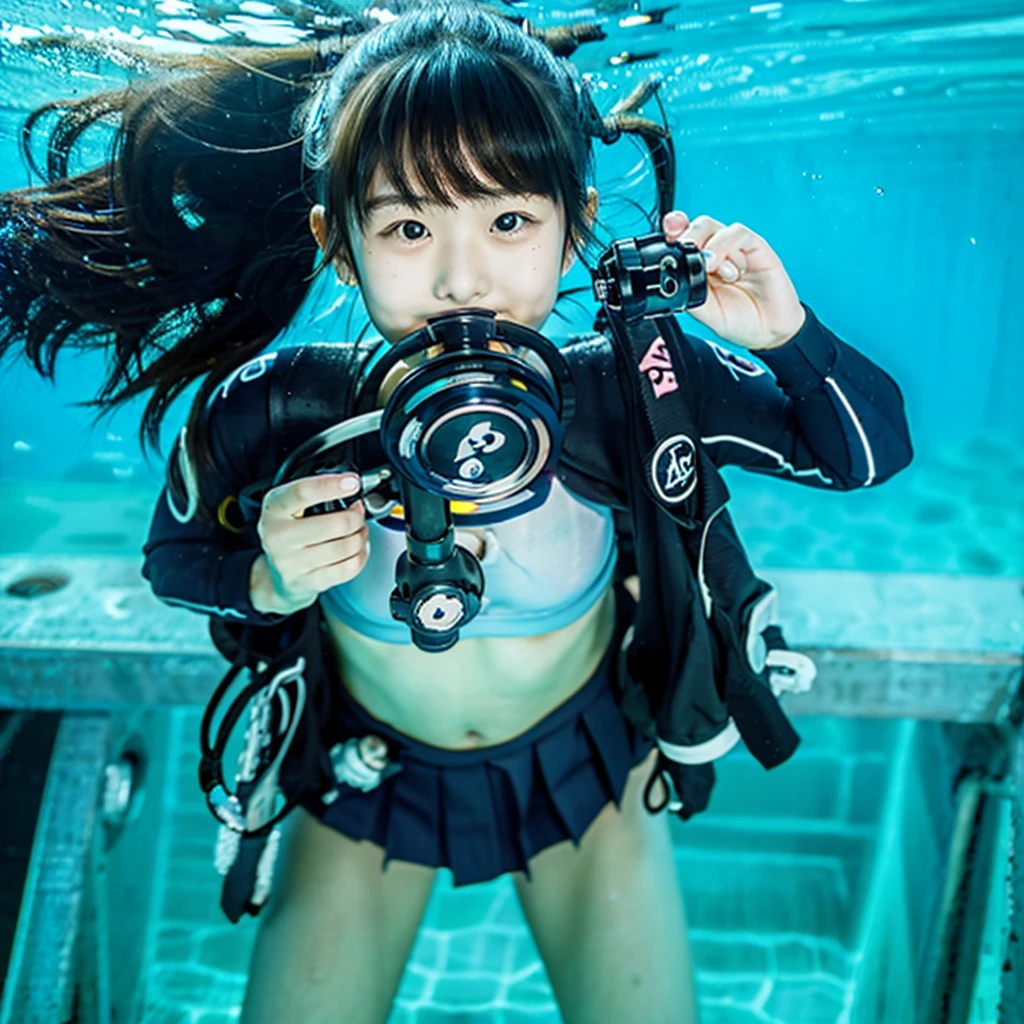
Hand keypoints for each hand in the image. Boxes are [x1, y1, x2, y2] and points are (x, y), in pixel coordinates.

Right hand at [250, 473, 369, 614]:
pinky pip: (347, 569)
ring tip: (358, 532)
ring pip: (345, 547)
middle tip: (359, 513)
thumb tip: (353, 492)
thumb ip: (316, 494)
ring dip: (361, 537)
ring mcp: (290, 562)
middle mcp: (278, 535)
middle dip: (356, 517)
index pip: (303, 492)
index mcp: (274, 508)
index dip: (332, 486)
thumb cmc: (291, 532)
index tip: (354, 483)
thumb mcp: (292, 506)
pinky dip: (360, 556)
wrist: (277, 573)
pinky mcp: (306, 582)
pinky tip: (357, 550)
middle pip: (335, 524)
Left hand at [662, 211, 805, 350]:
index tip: (667, 235)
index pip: (682, 240)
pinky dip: (728, 246)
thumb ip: (689, 294)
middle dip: (686, 234)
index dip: (673, 231)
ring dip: (707, 245)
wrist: (768, 332)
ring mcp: (735, 250)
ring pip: (714, 227)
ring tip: (710, 267)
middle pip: (696, 227)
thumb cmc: (739, 321)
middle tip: (684, 250)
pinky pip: (738, 233)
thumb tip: (673, 279)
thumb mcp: (706, 314)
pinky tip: (728, 269)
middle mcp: (716, 254)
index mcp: (699, 267)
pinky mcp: (756, 248)